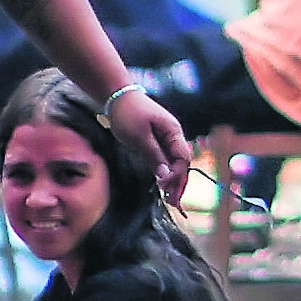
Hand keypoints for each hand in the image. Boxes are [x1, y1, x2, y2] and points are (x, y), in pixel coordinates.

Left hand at [103, 86, 195, 203]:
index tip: (166, 190)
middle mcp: (174, 136)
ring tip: (169, 199)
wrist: (117, 96)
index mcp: (173, 132)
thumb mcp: (139, 136)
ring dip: (173, 180)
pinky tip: (162, 185)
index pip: (182, 159)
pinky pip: (165, 160)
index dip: (177, 176)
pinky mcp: (157, 141)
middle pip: (181, 163)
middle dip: (179, 183)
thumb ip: (153, 155)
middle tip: (173, 203)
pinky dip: (165, 173)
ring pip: (174, 163)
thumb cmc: (128, 113)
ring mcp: (166, 139)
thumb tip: (164, 176)